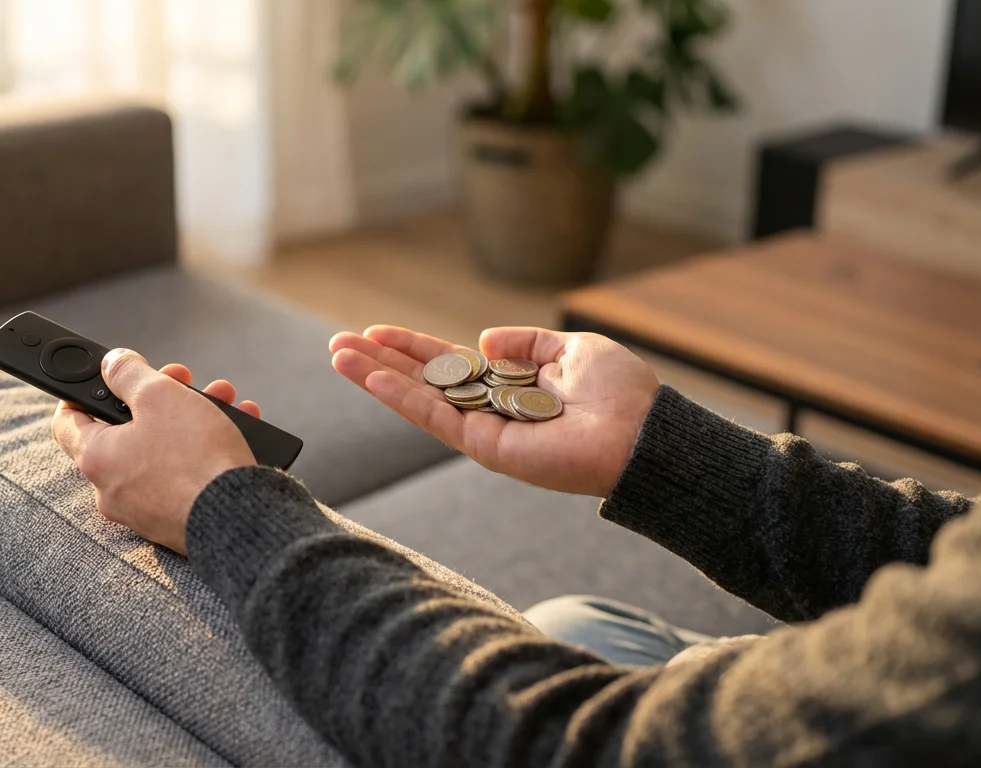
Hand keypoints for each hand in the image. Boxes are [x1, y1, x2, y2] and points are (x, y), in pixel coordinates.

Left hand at [51, 350, 258, 554]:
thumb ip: (128, 373)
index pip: (67, 420)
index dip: (80, 390)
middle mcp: (113, 490)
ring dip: (187, 418)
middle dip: (157, 397)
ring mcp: (145, 509)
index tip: (104, 376)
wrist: (238, 518)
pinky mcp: (175, 520)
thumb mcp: (159, 395)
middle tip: (180, 380)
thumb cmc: (194, 459)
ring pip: (160, 450)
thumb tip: (111, 364)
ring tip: (219, 400)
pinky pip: (182, 475)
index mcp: (97, 458)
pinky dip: (203, 450)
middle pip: (124, 430)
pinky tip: (233, 430)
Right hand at [330, 326, 658, 496]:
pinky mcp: (485, 447)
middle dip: (380, 362)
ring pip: (418, 399)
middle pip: (422, 381)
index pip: (448, 365)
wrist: (643, 433)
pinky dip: (400, 396)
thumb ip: (526, 343)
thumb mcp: (573, 349)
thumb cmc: (621, 393)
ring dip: (375, 377)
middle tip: (337, 345)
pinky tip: (371, 376)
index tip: (375, 332)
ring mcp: (483, 431)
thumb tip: (481, 337)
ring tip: (337, 356)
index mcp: (509, 386)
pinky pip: (435, 416)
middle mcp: (490, 410)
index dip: (411, 347)